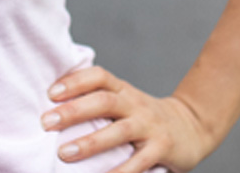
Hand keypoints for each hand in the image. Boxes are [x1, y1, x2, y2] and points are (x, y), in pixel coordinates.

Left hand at [43, 66, 217, 171]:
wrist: (192, 127)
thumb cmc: (143, 116)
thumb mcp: (125, 100)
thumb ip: (97, 100)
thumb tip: (50, 107)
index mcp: (123, 90)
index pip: (99, 76)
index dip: (75, 81)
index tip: (50, 93)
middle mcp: (136, 104)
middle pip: (104, 101)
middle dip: (74, 111)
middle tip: (46, 122)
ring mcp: (150, 126)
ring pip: (119, 132)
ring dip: (90, 143)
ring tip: (64, 154)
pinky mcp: (162, 149)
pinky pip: (139, 163)